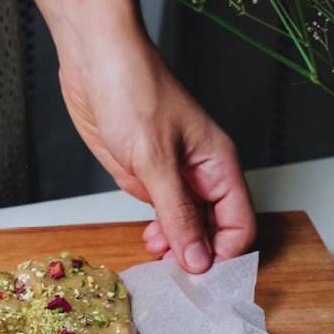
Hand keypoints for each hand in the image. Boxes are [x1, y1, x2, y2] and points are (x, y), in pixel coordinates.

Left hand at [58, 35, 254, 271]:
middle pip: (214, 228)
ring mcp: (171, 173)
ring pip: (185, 223)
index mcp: (217, 164)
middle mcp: (199, 172)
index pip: (239, 223)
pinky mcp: (143, 172)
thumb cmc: (132, 90)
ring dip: (173, 244)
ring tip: (154, 253)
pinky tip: (145, 236)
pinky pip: (158, 210)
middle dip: (196, 253)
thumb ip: (178, 214)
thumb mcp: (155, 160)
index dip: (223, 253)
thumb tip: (199, 259)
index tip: (198, 275)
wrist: (94, 58)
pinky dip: (154, 228)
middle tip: (170, 271)